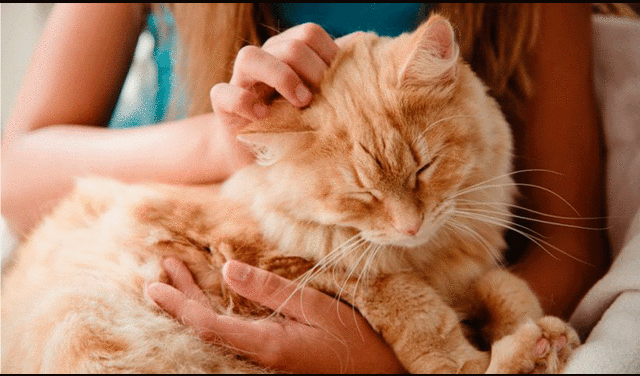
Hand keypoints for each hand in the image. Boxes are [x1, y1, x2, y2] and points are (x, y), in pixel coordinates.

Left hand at [147, 258, 404, 373]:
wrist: (378, 373)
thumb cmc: (354, 340)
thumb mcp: (316, 308)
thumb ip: (271, 290)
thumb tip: (228, 269)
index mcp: (266, 343)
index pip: (209, 324)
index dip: (179, 304)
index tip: (155, 285)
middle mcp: (258, 354)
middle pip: (206, 327)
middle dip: (180, 299)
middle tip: (159, 271)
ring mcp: (265, 358)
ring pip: (218, 330)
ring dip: (195, 303)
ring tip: (178, 278)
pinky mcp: (273, 355)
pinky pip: (233, 333)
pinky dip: (214, 312)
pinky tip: (212, 300)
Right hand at [208, 23, 359, 175]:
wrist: (262, 158)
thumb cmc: (298, 127)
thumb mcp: (321, 103)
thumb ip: (337, 76)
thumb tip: (364, 47)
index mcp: (288, 54)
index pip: (309, 34)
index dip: (328, 55)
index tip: (339, 85)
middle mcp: (264, 60)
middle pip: (288, 45)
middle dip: (311, 70)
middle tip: (321, 98)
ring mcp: (241, 81)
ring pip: (250, 56)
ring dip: (281, 77)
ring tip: (300, 102)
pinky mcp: (223, 107)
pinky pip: (224, 93)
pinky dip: (244, 102)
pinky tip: (264, 116)